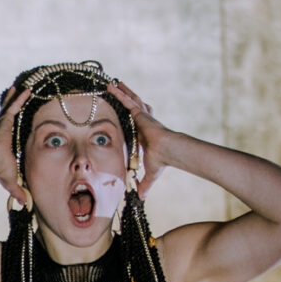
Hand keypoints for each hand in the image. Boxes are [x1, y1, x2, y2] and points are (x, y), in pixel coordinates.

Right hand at [0, 85, 32, 201]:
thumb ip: (18, 191)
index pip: (10, 129)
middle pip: (9, 114)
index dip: (12, 122)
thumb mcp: (12, 181)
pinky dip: (20, 98)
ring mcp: (4, 125)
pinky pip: (14, 106)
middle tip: (17, 94)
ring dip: (17, 97)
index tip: (15, 117)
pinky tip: (27, 89)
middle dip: (13, 104)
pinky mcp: (5, 121)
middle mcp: (3, 130)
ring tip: (23, 87)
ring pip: (11, 107)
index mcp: (5, 141)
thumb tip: (24, 205)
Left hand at [104, 79, 169, 193]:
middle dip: (125, 98)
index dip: (132, 116)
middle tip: (117, 90)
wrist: (169, 151)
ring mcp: (142, 116)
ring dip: (121, 91)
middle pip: (133, 107)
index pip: (136, 122)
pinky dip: (119, 93)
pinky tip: (112, 85)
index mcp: (144, 133)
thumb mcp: (151, 173)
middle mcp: (143, 122)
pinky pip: (128, 100)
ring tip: (112, 83)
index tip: (126, 112)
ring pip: (130, 100)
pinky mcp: (140, 113)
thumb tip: (142, 198)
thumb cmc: (162, 160)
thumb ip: (145, 183)